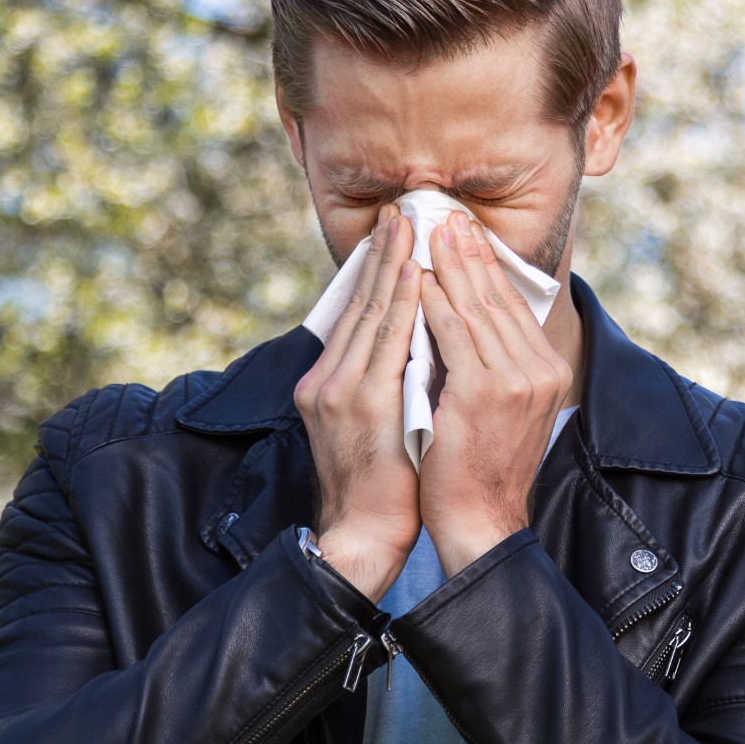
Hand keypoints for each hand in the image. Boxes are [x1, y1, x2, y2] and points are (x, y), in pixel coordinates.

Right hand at [292, 206, 421, 602]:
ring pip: (371, 312)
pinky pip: (387, 342)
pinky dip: (402, 304)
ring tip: (409, 225)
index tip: (394, 233)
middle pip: (358, 302)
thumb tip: (410, 347)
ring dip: (393, 265)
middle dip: (382, 254)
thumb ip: (381, 383)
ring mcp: (341, 389)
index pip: (356, 313)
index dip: (376, 270)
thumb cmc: (379, 484)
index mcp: (327, 382)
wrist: (363, 533)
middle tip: (401, 209)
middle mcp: (327, 379)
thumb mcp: (373, 424)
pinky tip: (418, 276)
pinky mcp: (361, 403)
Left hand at [418, 213, 574, 575]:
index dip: (486, 266)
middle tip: (444, 213)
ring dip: (448, 264)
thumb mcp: (502, 410)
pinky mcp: (485, 391)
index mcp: (547, 372)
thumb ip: (494, 367)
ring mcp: (516, 379)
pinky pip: (454, 333)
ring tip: (427, 231)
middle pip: (497, 297)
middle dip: (468, 251)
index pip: (512, 306)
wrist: (480, 521)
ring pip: (476, 307)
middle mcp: (540, 370)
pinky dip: (433, 301)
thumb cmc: (480, 470)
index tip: (464, 232)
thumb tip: (464, 324)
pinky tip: (416, 277)